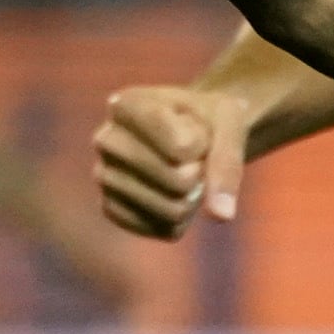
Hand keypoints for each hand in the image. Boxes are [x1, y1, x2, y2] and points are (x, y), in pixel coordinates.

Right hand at [96, 84, 256, 238]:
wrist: (190, 131)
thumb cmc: (208, 119)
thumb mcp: (229, 121)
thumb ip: (227, 162)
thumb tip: (220, 216)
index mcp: (126, 104)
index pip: (181, 147)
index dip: (205, 145)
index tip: (197, 128)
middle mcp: (106, 139)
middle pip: (176, 181)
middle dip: (200, 174)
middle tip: (195, 157)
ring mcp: (104, 176)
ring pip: (171, 210)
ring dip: (193, 198)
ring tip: (183, 174)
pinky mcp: (110, 207)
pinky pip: (162, 229)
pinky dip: (181, 218)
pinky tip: (172, 194)